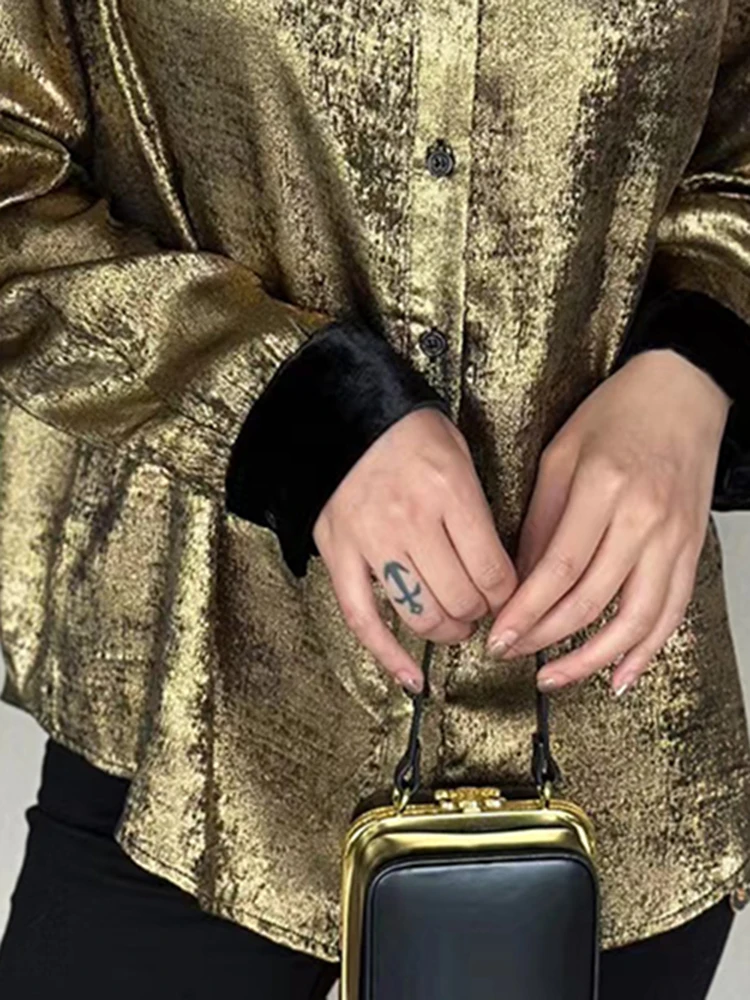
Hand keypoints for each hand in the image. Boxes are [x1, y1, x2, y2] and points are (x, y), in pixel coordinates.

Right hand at [313, 407, 516, 692]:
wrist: (342, 415)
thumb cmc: (407, 433)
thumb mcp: (458, 456)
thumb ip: (478, 512)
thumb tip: (500, 571)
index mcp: (448, 492)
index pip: (493, 571)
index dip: (511, 597)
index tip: (512, 599)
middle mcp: (411, 521)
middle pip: (462, 598)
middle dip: (482, 615)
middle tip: (484, 611)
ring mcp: (371, 542)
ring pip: (420, 614)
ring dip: (446, 631)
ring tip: (454, 624)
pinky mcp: (339, 556)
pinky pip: (364, 621)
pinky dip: (390, 656)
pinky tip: (413, 679)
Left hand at [485, 348, 731, 695]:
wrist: (683, 391)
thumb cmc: (618, 413)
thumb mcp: (560, 455)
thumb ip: (540, 520)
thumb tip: (518, 579)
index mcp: (604, 489)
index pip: (558, 570)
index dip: (526, 612)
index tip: (499, 636)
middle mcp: (644, 519)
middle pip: (591, 600)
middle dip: (545, 638)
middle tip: (512, 654)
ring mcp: (674, 538)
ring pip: (635, 620)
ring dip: (593, 659)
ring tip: (557, 677)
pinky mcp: (691, 550)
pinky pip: (672, 613)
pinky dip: (646, 650)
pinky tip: (620, 674)